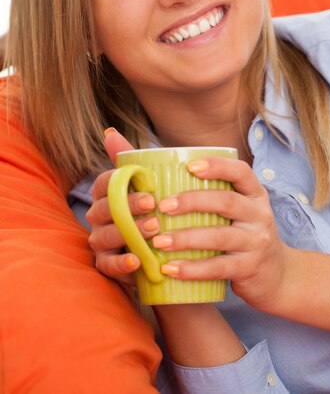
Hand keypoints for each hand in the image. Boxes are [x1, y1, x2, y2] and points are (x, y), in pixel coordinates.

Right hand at [86, 130, 159, 285]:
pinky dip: (121, 264)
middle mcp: (98, 216)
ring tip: (153, 230)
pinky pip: (106, 266)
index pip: (104, 183)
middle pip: (104, 209)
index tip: (149, 187)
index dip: (121, 183)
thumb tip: (109, 131)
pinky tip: (137, 260)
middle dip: (128, 207)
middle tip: (154, 206)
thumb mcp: (150, 185)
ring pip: (104, 236)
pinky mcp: (106, 265)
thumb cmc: (155, 210)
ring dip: (129, 233)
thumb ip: (132, 160)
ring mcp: (99, 241)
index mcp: (107, 193)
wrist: (165, 252)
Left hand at [154, 157, 289, 312]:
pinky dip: (192, 268)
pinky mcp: (249, 268)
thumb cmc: (246, 236)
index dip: (217, 166)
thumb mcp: (242, 212)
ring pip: (220, 236)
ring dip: (186, 238)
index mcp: (255, 195)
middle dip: (192, 201)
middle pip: (226, 201)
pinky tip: (170, 268)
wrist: (279, 276)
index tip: (190, 166)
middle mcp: (259, 215)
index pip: (241, 172)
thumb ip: (216, 198)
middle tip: (163, 206)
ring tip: (159, 241)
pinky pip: (218, 267)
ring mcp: (256, 242)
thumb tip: (167, 183)